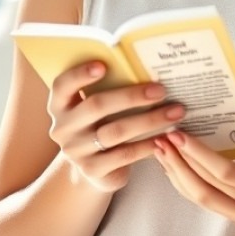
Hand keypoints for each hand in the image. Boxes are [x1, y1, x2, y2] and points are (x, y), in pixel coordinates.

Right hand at [47, 61, 185, 191]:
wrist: (95, 170)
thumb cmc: (101, 126)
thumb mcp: (97, 108)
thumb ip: (108, 90)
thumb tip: (146, 68)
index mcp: (60, 105)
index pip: (63, 85)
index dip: (80, 74)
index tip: (103, 65)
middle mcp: (63, 128)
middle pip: (96, 106)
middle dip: (132, 96)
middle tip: (161, 90)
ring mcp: (76, 151)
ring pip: (115, 131)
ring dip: (149, 120)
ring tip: (175, 112)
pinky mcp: (92, 170)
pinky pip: (124, 154)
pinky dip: (147, 144)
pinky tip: (165, 136)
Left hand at [154, 103, 234, 225]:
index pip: (228, 173)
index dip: (200, 155)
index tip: (180, 135)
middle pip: (207, 187)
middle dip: (180, 161)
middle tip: (162, 136)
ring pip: (200, 197)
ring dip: (177, 173)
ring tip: (160, 148)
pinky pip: (205, 200)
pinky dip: (185, 183)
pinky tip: (173, 164)